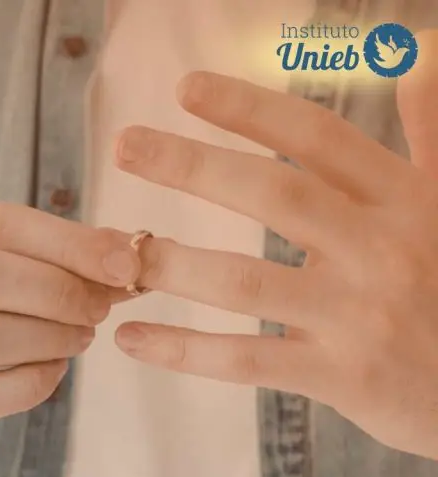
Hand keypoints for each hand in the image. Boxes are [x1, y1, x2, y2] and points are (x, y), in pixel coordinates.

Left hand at [110, 30, 437, 458]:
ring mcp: (357, 316)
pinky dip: (182, 351)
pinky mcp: (341, 377)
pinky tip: (129, 339)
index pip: (317, 137)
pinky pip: (245, 361)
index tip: (185, 89)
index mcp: (404, 200)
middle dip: (192, 166)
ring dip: (171, 263)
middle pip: (272, 194)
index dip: (249, 108)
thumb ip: (431, 139)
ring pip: (246, 282)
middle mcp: (380, 249)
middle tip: (124, 146)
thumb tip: (415, 57)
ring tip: (112, 253)